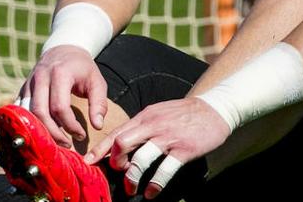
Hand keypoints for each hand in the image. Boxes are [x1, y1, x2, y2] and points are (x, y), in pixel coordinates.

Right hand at [17, 45, 108, 146]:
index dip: (70, 126)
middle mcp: (40, 77)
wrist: (63, 48)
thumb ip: (99, 103)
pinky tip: (43, 132)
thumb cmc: (82, 68)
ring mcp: (29, 82)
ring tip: (56, 140)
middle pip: (40, 112)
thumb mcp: (97, 81)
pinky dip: (30, 123)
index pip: (60, 107)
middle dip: (54, 133)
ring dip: (40, 130)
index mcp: (59, 73)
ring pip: (27, 113)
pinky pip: (21, 110)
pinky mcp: (23, 88)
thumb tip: (97, 126)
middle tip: (67, 144)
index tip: (81, 134)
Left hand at [83, 97, 230, 198]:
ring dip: (132, 177)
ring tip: (132, 189)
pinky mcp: (183, 150)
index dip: (100, 149)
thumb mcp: (157, 114)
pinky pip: (164, 170)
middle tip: (118, 174)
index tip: (88, 161)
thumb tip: (121, 143)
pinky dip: (155, 184)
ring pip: (141, 158)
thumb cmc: (183, 114)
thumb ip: (140, 127)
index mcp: (144, 117)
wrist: (213, 109)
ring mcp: (168, 138)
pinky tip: (151, 192)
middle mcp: (152, 126)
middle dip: (114, 162)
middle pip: (122, 143)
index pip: (116, 132)